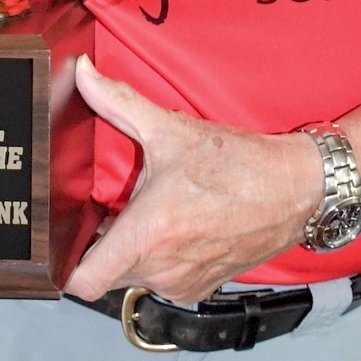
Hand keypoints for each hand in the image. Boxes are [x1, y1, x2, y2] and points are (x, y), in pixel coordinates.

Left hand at [65, 57, 323, 305]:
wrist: (294, 189)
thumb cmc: (236, 163)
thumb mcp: (171, 128)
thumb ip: (118, 101)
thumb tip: (81, 71)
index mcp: (147, 233)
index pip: (84, 281)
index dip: (65, 265)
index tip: (65, 240)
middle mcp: (161, 268)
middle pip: (107, 271)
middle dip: (106, 243)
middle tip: (118, 207)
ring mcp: (182, 283)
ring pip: (135, 275)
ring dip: (136, 250)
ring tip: (154, 212)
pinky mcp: (201, 289)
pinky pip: (164, 279)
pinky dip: (162, 259)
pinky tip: (178, 226)